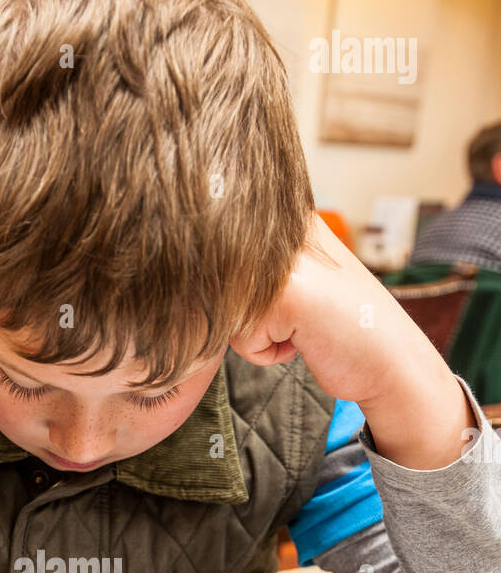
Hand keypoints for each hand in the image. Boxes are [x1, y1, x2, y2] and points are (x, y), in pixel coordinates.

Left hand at [230, 212, 475, 468]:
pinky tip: (305, 338)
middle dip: (248, 316)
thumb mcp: (295, 274)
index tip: (286, 299)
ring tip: (301, 325)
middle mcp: (283, 226)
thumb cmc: (338, 323)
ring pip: (225, 313)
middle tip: (298, 315)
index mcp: (284, 214)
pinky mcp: (283, 294)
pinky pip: (243, 340)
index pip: (215, 252)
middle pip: (216, 287)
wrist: (388, 358)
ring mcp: (282, 258)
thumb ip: (249, 260)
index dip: (240, 290)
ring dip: (257, 335)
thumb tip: (183, 252)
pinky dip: (267, 353)